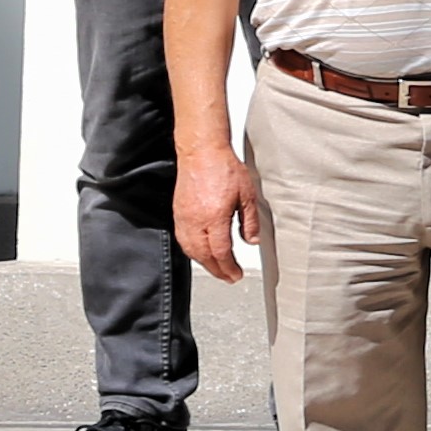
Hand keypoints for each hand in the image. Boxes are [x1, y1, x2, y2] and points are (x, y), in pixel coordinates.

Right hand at [173, 149, 261, 284]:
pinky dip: (192, 251)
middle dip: (216, 270)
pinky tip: (201, 252)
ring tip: (217, 268)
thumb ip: (249, 221)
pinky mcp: (178, 213)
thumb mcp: (247, 195)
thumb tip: (252, 240)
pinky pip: (183, 239)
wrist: (201, 153)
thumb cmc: (224, 168)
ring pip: (190, 249)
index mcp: (214, 218)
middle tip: (228, 277)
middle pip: (203, 255)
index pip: (221, 252)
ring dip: (203, 263)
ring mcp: (183, 218)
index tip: (236, 275)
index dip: (229, 267)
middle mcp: (195, 221)